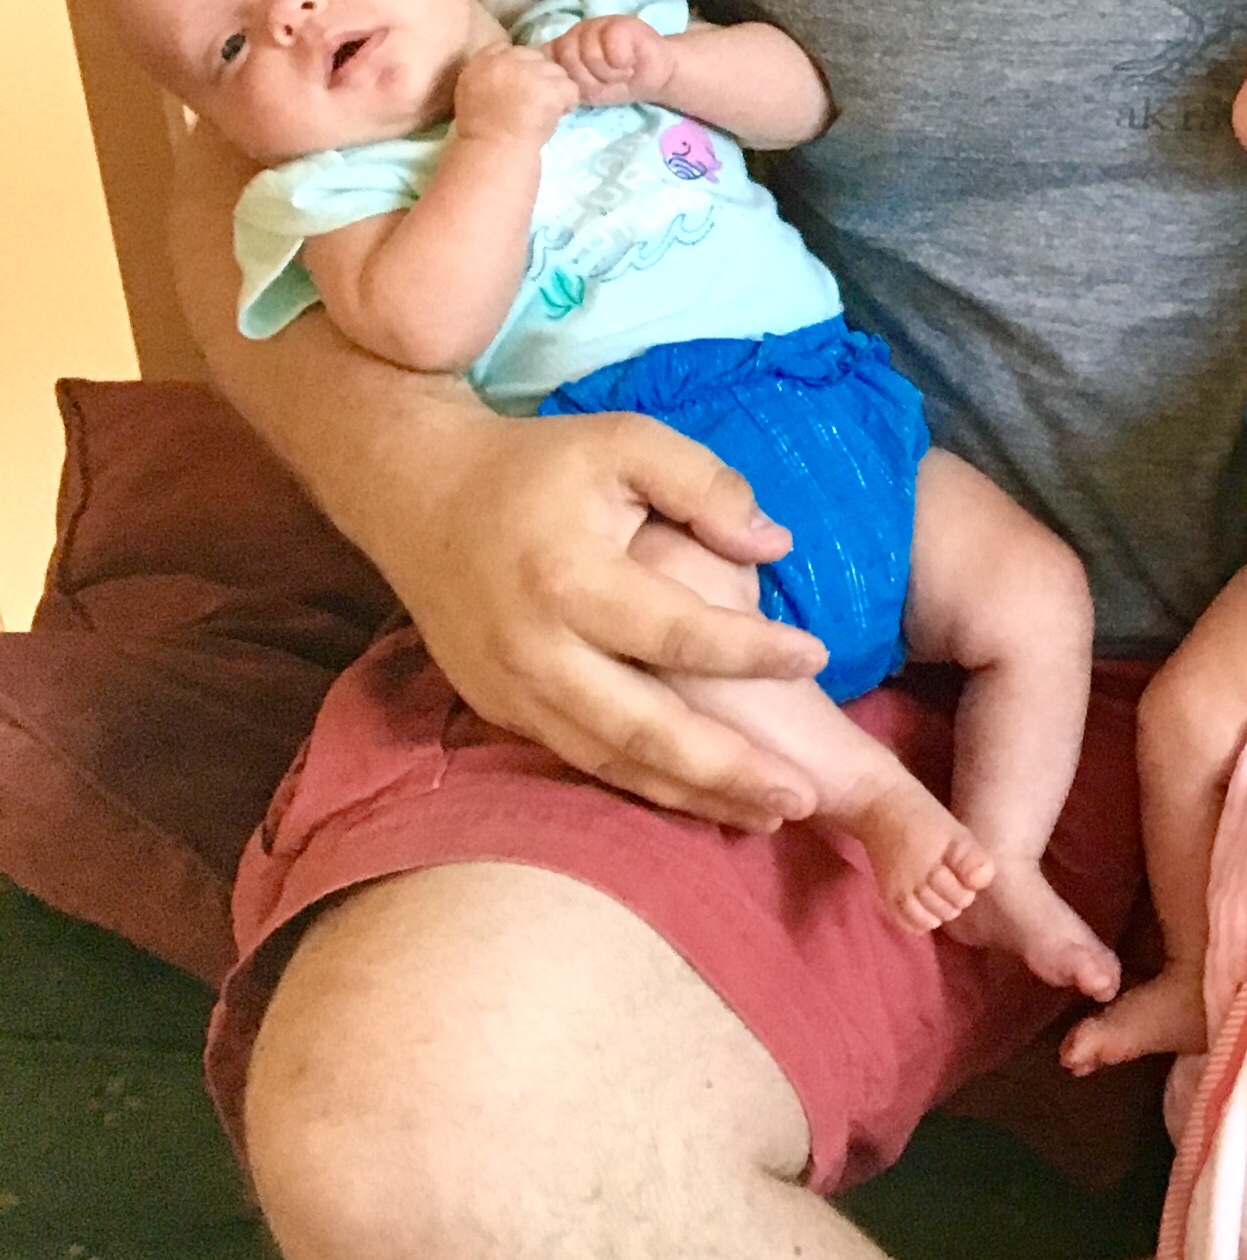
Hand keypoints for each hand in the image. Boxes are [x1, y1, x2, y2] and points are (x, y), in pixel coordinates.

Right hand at [377, 408, 831, 827]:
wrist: (416, 494)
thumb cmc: (539, 464)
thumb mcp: (626, 443)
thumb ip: (705, 486)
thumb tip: (776, 545)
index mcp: (570, 579)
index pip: (676, 633)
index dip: (750, 650)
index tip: (818, 656)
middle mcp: (536, 649)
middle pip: (643, 727)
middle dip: (727, 770)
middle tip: (805, 798)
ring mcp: (511, 689)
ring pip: (611, 761)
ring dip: (691, 796)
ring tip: (768, 817)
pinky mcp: (498, 709)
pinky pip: (580, 759)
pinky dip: (642, 785)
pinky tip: (700, 798)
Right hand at [452, 44, 579, 142]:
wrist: (492, 147)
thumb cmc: (479, 128)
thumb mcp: (471, 90)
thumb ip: (488, 72)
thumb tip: (512, 67)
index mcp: (483, 59)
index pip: (508, 49)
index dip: (520, 66)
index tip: (521, 85)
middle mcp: (508, 59)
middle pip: (537, 58)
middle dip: (541, 77)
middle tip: (536, 100)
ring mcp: (532, 71)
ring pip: (557, 72)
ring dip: (556, 90)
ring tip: (546, 110)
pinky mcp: (552, 86)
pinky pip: (571, 89)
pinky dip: (568, 103)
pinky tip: (556, 116)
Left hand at [542, 12, 668, 104]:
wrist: (655, 76)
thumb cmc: (618, 84)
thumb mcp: (585, 89)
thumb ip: (563, 80)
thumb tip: (544, 79)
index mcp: (563, 46)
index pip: (548, 60)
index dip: (566, 79)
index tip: (583, 88)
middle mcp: (577, 32)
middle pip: (568, 58)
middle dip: (589, 79)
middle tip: (606, 82)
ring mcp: (598, 25)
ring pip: (590, 53)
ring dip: (608, 73)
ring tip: (621, 74)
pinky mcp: (622, 24)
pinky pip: (612, 46)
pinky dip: (622, 63)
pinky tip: (630, 65)